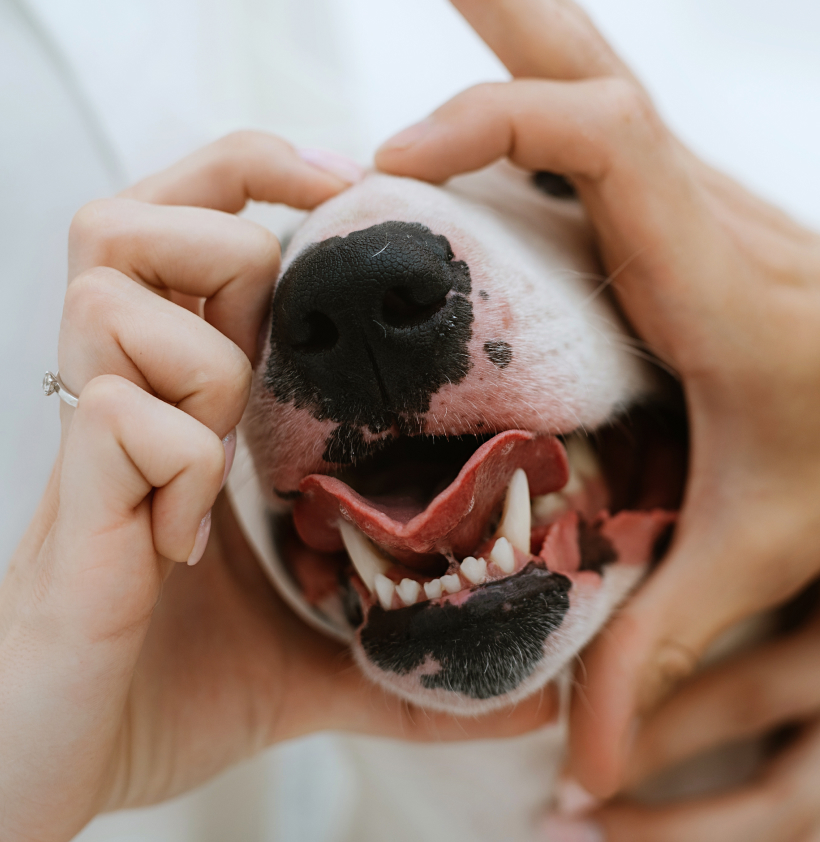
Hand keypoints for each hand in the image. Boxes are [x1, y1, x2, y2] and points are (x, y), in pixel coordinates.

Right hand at [0, 132, 556, 841]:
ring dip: (204, 361)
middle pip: (121, 220)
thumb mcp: (306, 652)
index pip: (186, 224)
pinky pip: (126, 417)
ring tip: (224, 448)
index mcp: (170, 399)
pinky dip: (184, 466)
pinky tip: (187, 541)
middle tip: (275, 323)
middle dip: (224, 236)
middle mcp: (114, 395)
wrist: (54, 763)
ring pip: (110, 295)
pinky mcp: (67, 496)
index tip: (346, 194)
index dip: (256, 177)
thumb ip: (401, 651)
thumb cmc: (169, 686)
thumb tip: (534, 701)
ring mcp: (84, 441)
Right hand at [375, 0, 819, 801]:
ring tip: (446, 48)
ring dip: (520, 61)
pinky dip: (536, 132)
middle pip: (601, 74)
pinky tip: (491, 154)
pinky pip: (604, 153)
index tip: (398, 165)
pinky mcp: (693, 231)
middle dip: (513, 20)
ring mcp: (702, 215)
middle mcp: (707, 224)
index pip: (601, 140)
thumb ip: (658, 652)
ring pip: (602, 98)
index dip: (491, 123)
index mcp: (713, 280)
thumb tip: (578, 768)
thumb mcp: (761, 555)